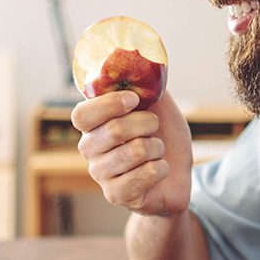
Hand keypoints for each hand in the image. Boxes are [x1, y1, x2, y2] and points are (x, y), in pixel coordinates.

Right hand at [71, 90, 192, 216]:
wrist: (178, 174)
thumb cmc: (163, 138)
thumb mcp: (158, 106)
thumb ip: (146, 85)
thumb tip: (143, 64)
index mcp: (93, 125)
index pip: (81, 115)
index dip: (108, 105)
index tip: (134, 100)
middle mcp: (90, 150)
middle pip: (113, 130)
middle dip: (146, 123)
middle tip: (154, 127)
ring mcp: (102, 175)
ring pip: (133, 151)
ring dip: (157, 147)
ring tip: (157, 150)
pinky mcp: (116, 195)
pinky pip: (143, 176)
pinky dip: (161, 168)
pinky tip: (159, 169)